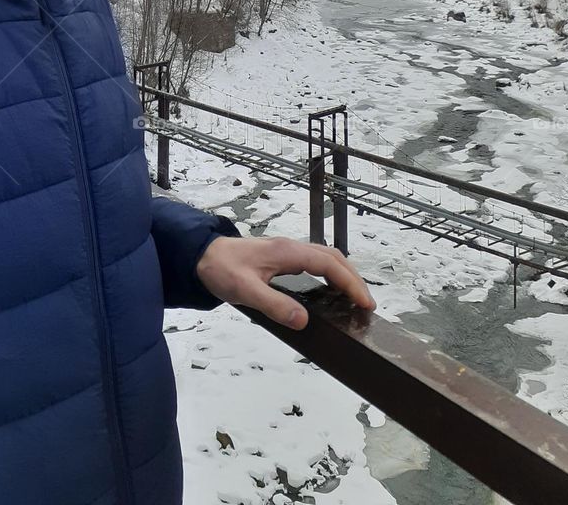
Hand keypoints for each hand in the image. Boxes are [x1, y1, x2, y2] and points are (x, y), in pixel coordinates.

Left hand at [195, 235, 376, 328]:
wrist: (201, 255)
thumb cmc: (221, 269)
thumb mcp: (245, 291)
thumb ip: (274, 305)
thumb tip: (303, 320)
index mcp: (288, 252)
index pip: (328, 264)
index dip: (350, 282)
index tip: (364, 302)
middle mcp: (291, 247)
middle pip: (333, 257)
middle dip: (353, 278)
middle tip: (366, 304)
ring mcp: (287, 251)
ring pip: (325, 257)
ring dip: (344, 274)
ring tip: (355, 298)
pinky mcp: (281, 257)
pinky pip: (315, 262)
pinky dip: (330, 274)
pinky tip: (330, 290)